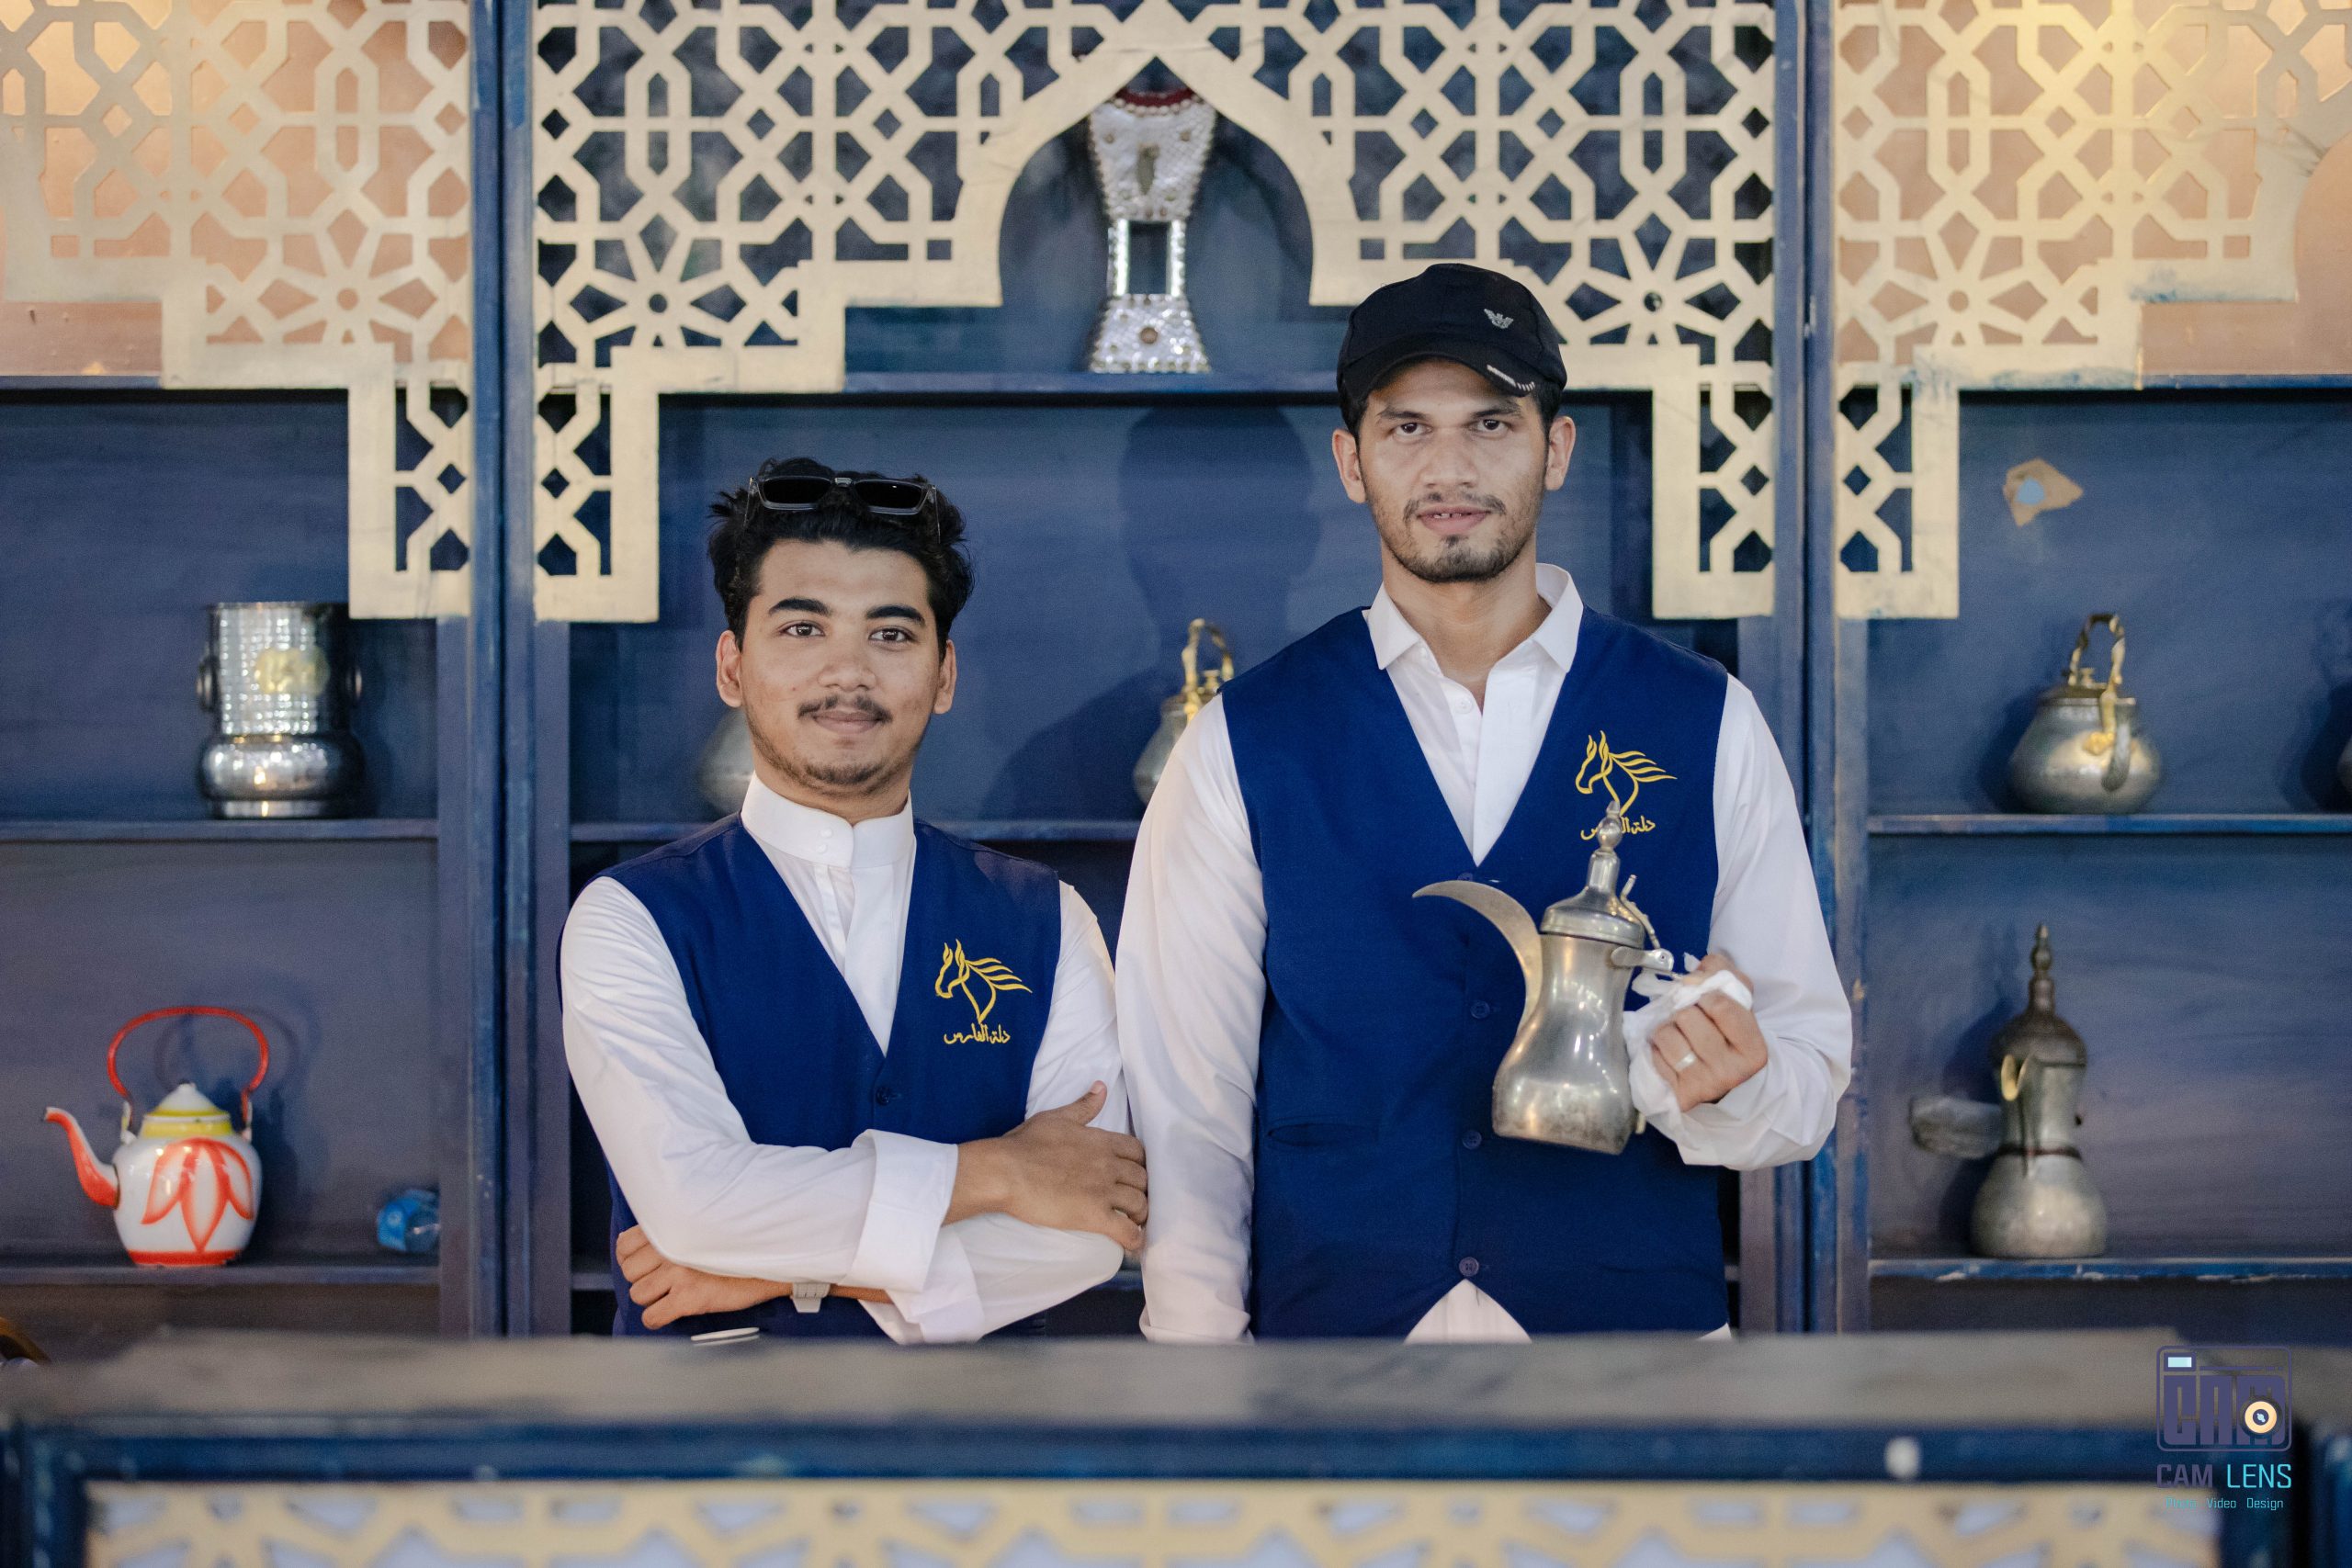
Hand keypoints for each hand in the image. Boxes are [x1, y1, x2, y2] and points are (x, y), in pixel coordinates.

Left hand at [615, 1225, 790, 1328]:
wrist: (769, 1257)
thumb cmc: (736, 1243)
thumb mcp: (700, 1227)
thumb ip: (670, 1231)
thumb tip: (635, 1243)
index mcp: (671, 1227)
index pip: (624, 1245)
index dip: (631, 1259)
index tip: (644, 1265)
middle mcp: (670, 1247)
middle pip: (629, 1272)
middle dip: (643, 1279)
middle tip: (662, 1281)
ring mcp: (678, 1273)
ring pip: (638, 1294)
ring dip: (652, 1299)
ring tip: (670, 1295)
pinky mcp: (689, 1297)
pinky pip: (652, 1316)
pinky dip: (657, 1319)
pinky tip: (670, 1313)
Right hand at [952, 1083, 1148, 1249]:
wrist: (1006, 1171)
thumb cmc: (1025, 1144)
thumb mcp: (1056, 1117)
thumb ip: (1083, 1106)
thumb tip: (1102, 1087)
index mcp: (1101, 1141)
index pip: (1138, 1152)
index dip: (1140, 1164)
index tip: (1134, 1174)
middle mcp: (1108, 1165)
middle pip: (1143, 1178)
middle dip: (1143, 1190)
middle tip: (1134, 1200)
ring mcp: (1103, 1191)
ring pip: (1140, 1203)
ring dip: (1141, 1214)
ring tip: (1134, 1222)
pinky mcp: (1094, 1215)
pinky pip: (1126, 1230)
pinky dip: (1135, 1239)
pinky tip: (1134, 1244)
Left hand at [1650, 953, 1769, 1112]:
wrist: (1725, 1081)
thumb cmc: (1729, 1035)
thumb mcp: (1737, 1003)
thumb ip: (1724, 975)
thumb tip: (1704, 966)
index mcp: (1754, 1049)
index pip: (1720, 1005)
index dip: (1706, 994)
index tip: (1705, 998)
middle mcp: (1732, 1071)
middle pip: (1688, 1017)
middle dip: (1685, 1011)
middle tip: (1691, 1020)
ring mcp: (1705, 1085)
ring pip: (1666, 1034)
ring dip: (1667, 1028)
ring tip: (1679, 1035)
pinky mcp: (1679, 1094)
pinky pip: (1653, 1055)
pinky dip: (1656, 1048)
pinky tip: (1669, 1053)